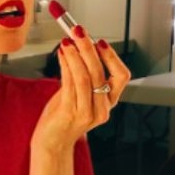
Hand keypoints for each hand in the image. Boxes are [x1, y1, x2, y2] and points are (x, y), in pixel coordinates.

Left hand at [31, 28, 130, 152]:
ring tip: (67, 41)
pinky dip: (65, 64)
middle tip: (79, 31)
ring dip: (75, 54)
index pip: (122, 76)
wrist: (52, 142)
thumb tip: (80, 43)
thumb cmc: (64, 116)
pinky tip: (61, 54)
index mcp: (108, 101)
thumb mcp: (79, 93)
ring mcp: (87, 112)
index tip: (99, 41)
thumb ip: (82, 73)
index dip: (112, 57)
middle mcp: (102, 108)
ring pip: (84, 76)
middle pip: (100, 72)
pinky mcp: (71, 113)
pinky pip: (69, 83)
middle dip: (88, 48)